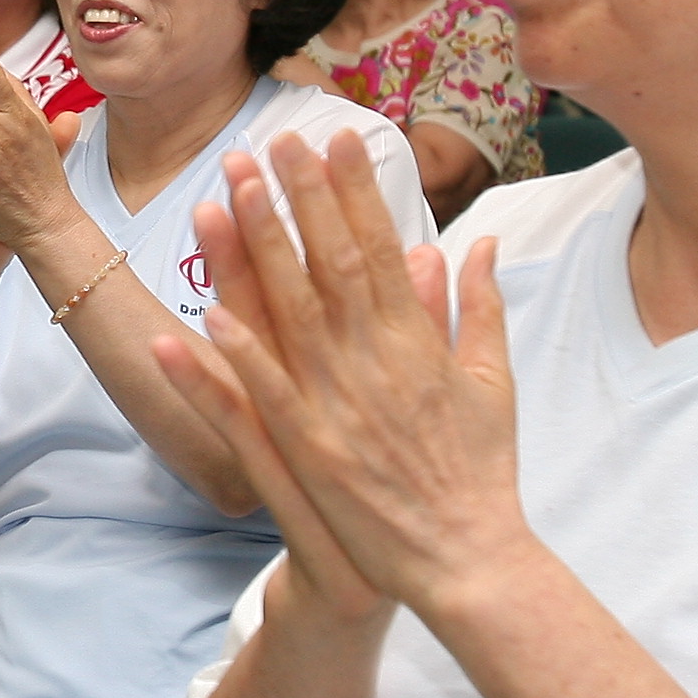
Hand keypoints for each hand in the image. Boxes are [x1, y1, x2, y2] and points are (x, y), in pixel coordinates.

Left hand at [154, 138, 524, 621]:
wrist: (467, 559)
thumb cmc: (480, 472)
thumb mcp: (493, 382)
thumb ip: (479, 308)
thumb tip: (478, 244)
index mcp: (418, 342)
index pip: (380, 248)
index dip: (353, 191)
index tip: (335, 138)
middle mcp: (376, 363)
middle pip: (330, 265)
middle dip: (299, 198)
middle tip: (271, 139)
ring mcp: (340, 407)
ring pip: (290, 314)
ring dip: (256, 253)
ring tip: (226, 195)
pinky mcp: (311, 452)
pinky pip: (263, 398)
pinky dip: (235, 356)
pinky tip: (204, 313)